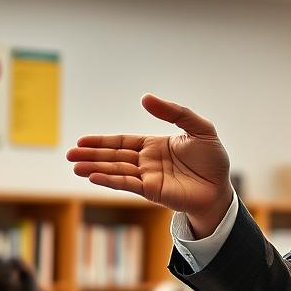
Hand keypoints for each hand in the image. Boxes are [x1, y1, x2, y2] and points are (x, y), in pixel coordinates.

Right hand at [67, 94, 232, 236]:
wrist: (221, 188)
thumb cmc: (213, 160)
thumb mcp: (200, 129)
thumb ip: (175, 112)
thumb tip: (145, 98)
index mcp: (154, 145)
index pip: (122, 142)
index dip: (102, 141)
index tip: (81, 140)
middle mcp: (147, 161)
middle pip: (114, 156)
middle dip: (92, 155)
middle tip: (69, 154)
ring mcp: (148, 177)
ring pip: (117, 170)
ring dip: (96, 168)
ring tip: (75, 166)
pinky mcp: (153, 191)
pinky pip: (128, 184)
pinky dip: (111, 181)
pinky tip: (94, 178)